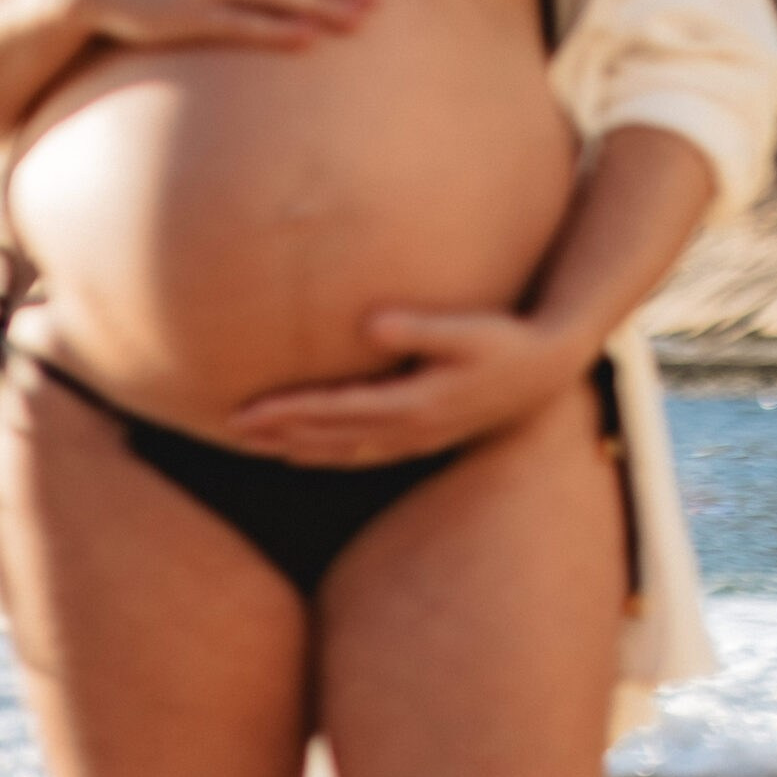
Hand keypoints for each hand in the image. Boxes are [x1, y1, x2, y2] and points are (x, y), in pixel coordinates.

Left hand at [227, 307, 591, 466]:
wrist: (547, 371)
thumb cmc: (506, 341)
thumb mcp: (467, 330)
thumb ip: (420, 328)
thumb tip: (369, 322)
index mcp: (414, 404)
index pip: (334, 412)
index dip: (287, 413)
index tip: (244, 412)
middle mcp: (410, 430)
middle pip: (329, 439)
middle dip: (278, 434)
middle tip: (228, 431)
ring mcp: (416, 439)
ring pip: (343, 452)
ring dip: (298, 449)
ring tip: (256, 445)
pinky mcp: (423, 437)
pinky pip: (364, 454)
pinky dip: (330, 454)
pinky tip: (307, 451)